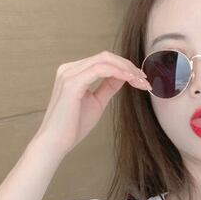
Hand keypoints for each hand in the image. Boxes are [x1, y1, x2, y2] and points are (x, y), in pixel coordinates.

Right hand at [32, 50, 151, 158]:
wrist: (56, 142)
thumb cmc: (73, 126)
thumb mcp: (97, 102)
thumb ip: (107, 87)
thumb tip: (122, 76)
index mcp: (73, 72)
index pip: (103, 61)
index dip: (124, 67)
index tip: (140, 79)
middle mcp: (69, 69)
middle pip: (105, 57)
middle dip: (128, 66)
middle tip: (144, 79)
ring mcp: (69, 74)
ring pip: (104, 60)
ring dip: (126, 69)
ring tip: (140, 81)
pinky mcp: (72, 83)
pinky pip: (100, 70)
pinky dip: (118, 73)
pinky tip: (130, 80)